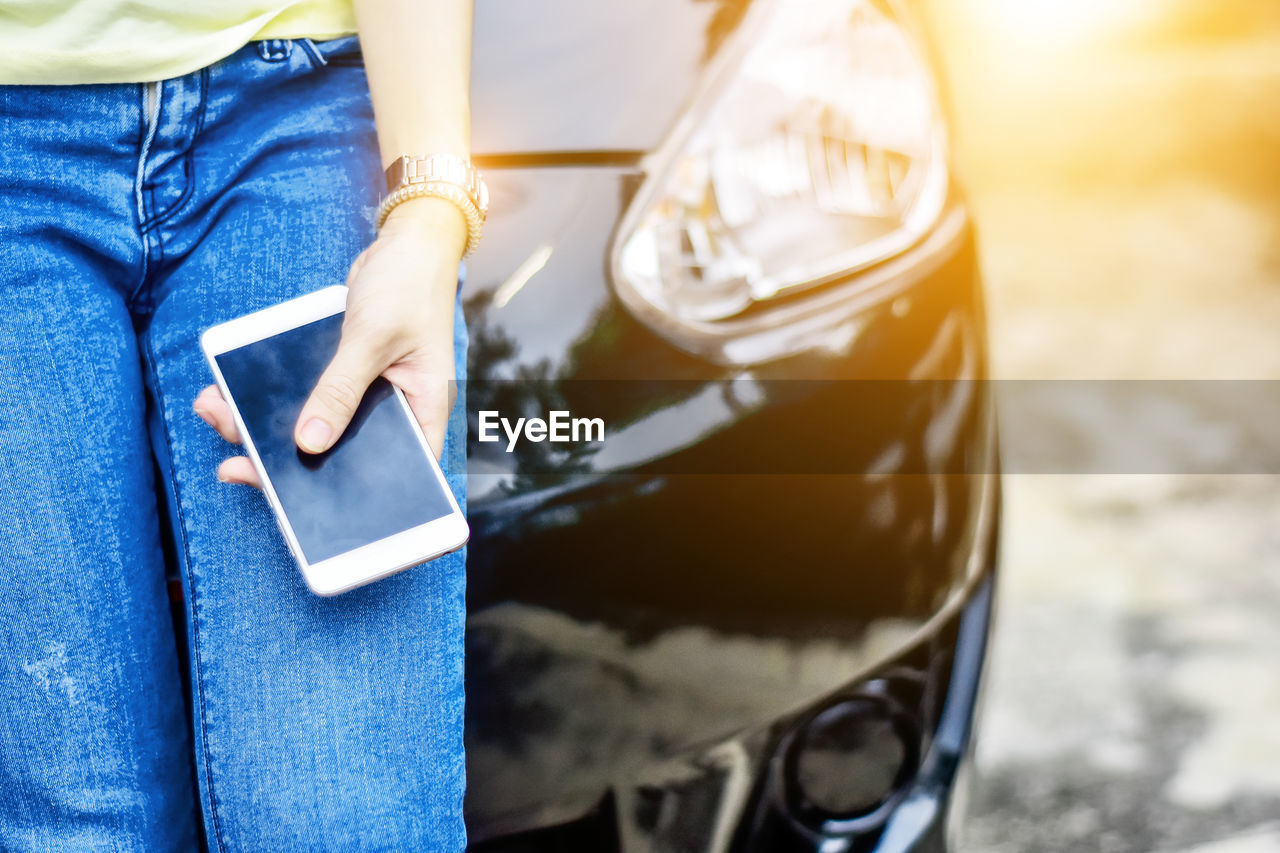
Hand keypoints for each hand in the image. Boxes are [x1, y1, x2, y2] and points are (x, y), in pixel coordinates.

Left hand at [194, 196, 466, 487]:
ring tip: (218, 413)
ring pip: (313, 428)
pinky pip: (302, 398)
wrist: (407, 244)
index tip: (305, 519)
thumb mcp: (372, 337)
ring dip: (265, 426)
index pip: (395, 478)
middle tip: (236, 466)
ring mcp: (366, 397)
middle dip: (285, 464)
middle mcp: (395, 414)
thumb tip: (307, 441)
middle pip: (341, 458)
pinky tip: (231, 392)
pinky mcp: (342, 378)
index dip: (355, 504)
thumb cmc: (409, 286)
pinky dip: (269, 397)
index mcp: (422, 416)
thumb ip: (340, 389)